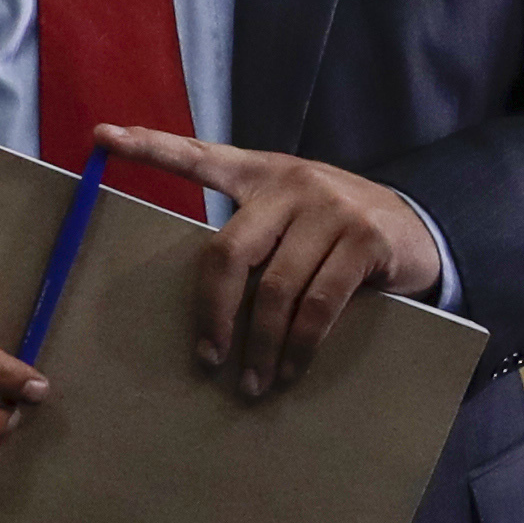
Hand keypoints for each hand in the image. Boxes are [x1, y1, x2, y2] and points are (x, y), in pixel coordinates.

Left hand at [90, 126, 444, 399]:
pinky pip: (318, 305)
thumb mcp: (293, 215)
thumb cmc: (338, 232)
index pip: (198, 155)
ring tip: (253, 383)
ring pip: (276, 289)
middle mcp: (292, 183)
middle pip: (229, 251)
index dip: (151, 147)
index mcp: (262, 172)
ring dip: (262, 346)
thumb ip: (254, 232)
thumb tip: (207, 302)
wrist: (420, 229)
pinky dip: (300, 347)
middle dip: (214, 313)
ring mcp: (331, 209)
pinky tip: (291, 370)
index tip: (103, 139)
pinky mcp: (364, 241)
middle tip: (209, 358)